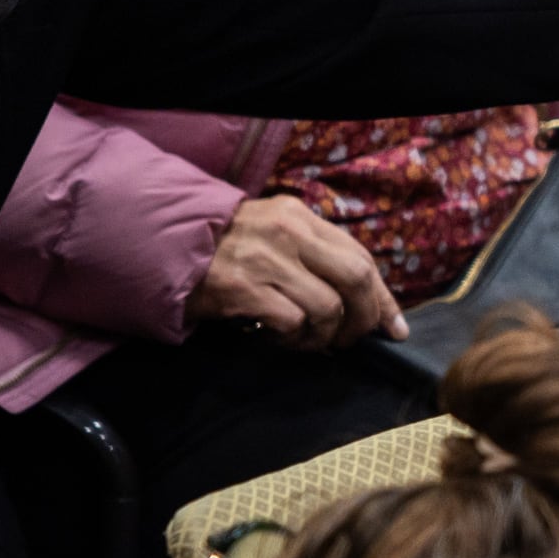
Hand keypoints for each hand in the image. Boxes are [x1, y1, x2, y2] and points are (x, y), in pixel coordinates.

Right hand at [184, 195, 404, 347]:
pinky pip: (293, 323)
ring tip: (310, 341)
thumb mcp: (276, 235)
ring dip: (326, 335)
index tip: (394, 328)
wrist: (164, 248)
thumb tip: (368, 303)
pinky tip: (283, 338)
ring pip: (328, 307)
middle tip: (353, 340)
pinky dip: (296, 339)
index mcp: (301, 216)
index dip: (383, 297)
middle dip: (365, 318)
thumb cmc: (227, 247)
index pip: (361, 257)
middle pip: (356, 278)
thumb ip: (319, 258)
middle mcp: (289, 232)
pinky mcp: (244, 289)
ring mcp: (267, 260)